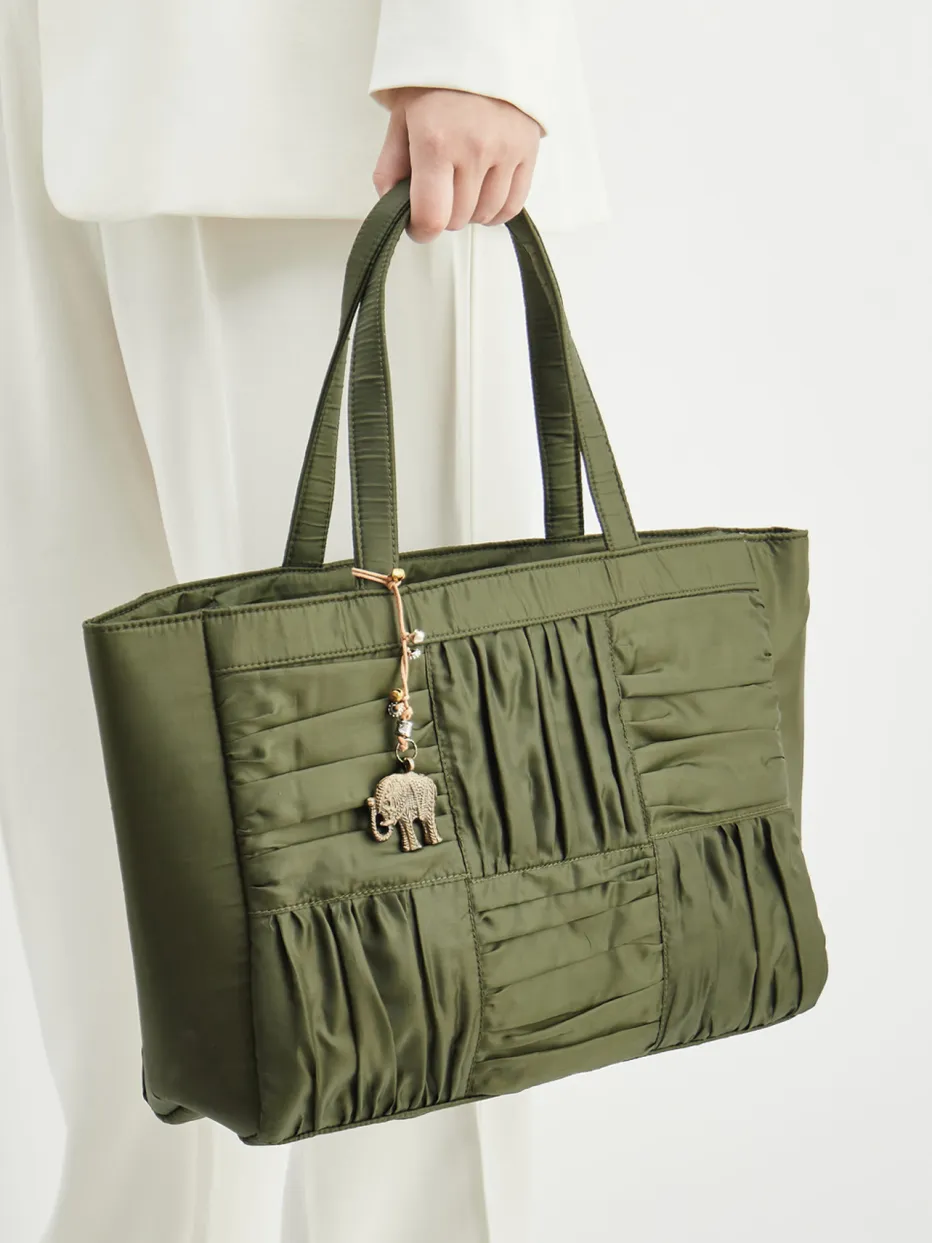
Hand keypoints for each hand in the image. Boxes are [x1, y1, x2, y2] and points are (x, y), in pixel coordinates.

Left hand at [372, 88, 541, 242]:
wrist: (481, 47)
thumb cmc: (437, 82)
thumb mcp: (402, 119)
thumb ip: (391, 168)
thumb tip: (392, 207)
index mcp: (435, 141)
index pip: (432, 217)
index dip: (421, 231)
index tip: (419, 227)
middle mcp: (474, 148)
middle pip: (458, 219)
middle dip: (444, 214)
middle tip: (439, 191)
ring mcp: (505, 152)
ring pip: (485, 216)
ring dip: (470, 212)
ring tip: (462, 186)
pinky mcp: (527, 152)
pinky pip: (512, 206)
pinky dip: (495, 210)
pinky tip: (484, 194)